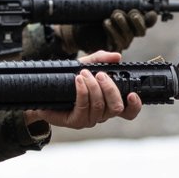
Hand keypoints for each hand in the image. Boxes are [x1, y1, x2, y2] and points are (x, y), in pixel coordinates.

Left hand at [24, 50, 141, 128]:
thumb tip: (117, 56)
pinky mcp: (75, 121)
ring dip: (93, 87)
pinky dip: (82, 91)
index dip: (135, 106)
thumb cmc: (68, 80)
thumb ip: (101, 59)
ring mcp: (89, 119)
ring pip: (99, 105)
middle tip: (100, 74)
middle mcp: (102, 114)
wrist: (44, 92)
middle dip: (110, 89)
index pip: (128, 111)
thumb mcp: (85, 64)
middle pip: (116, 107)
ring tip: (84, 73)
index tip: (132, 93)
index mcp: (108, 104)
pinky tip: (78, 81)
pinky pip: (83, 107)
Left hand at [54, 0, 157, 53]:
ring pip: (129, 36)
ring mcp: (121, 40)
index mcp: (132, 18)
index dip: (152, 17)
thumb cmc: (93, 9)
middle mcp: (129, 30)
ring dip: (121, 25)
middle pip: (142, 30)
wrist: (75, 25)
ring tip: (109, 16)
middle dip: (135, 20)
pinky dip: (113, 32)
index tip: (150, 11)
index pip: (149, 20)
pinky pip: (118, 43)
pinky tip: (105, 23)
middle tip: (123, 11)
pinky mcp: (110, 47)